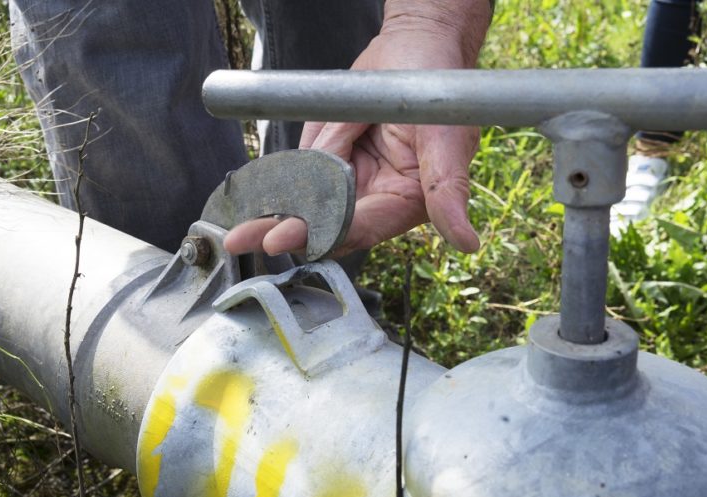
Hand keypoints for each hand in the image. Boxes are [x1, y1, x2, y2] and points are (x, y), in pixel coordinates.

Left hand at [223, 0, 491, 257]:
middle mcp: (376, 196)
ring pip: (307, 206)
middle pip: (328, 225)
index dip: (325, 235)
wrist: (413, 43)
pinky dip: (275, 188)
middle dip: (288, 234)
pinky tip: (249, 201)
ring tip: (238, 232)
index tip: (286, 240)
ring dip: (273, 218)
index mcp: (407, 200)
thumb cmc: (437, 82)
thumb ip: (448, 190)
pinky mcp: (330, 157)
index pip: (362, 226)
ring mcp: (350, 178)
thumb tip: (467, 244)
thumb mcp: (445, 135)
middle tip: (245, 240)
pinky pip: (299, 175)